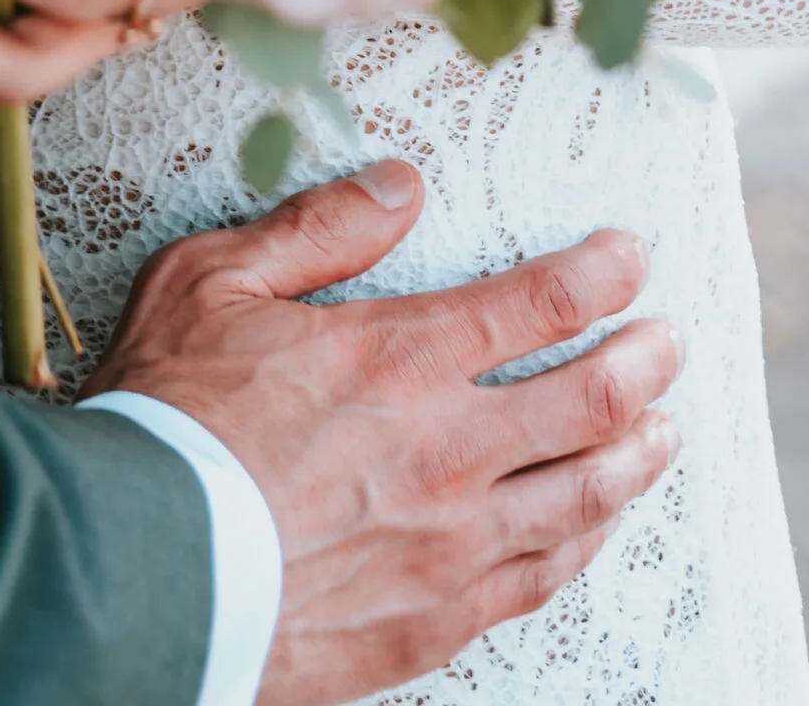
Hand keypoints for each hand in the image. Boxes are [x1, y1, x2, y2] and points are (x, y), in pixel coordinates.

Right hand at [88, 169, 680, 705]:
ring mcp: (448, 548)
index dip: (599, 275)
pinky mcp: (430, 623)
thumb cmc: (166, 415)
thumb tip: (399, 186)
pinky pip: (537, 583)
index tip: (630, 257)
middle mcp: (447, 453)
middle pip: (586, 404)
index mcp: (400, 359)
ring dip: (634, 458)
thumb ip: (318, 229)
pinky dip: (584, 545)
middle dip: (642, 363)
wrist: (139, 569)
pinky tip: (594, 529)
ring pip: (581, 500)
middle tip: (670, 343)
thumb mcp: (214, 279)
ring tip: (663, 434)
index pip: (536, 305)